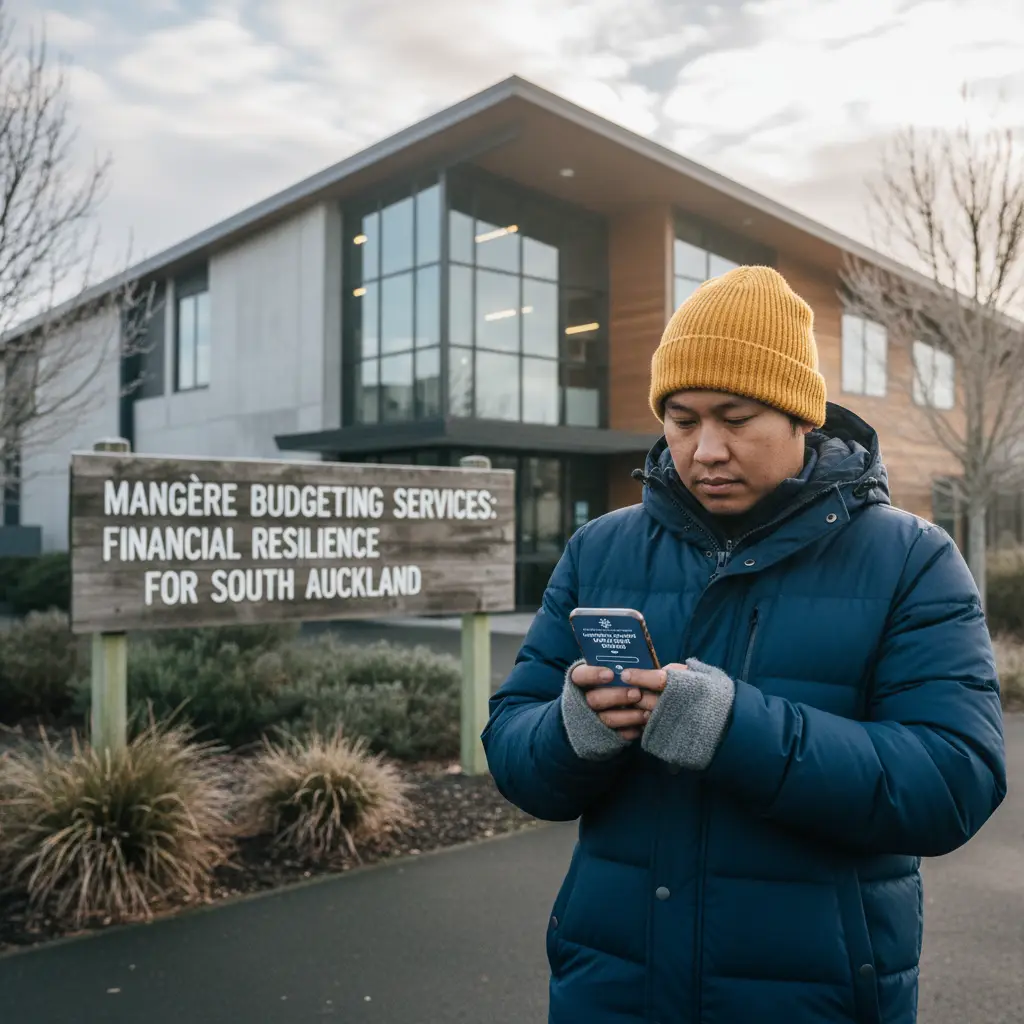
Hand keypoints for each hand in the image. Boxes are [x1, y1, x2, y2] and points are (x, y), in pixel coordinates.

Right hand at [570, 663, 685, 740]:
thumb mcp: (612, 670)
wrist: (611, 707)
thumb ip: (619, 667)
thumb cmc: (616, 681)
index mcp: (581, 680)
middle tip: (636, 693)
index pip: (580, 676)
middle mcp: (583, 700)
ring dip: (627, 716)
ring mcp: (592, 719)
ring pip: (607, 719)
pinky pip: (616, 735)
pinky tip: (643, 725)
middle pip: (594, 699)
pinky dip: (630, 730)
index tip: (610, 674)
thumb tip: (633, 667)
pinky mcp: (604, 735)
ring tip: (646, 712)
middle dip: (617, 696)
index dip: (593, 675)